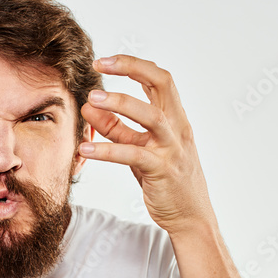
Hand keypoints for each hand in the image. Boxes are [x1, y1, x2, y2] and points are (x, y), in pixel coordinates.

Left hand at [78, 54, 215, 236]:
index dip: (133, 64)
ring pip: (150, 115)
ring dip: (119, 104)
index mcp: (175, 118)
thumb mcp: (139, 149)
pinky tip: (86, 148)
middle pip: (162, 83)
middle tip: (99, 63)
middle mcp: (178, 128)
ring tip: (90, 100)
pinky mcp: (162, 171)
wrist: (190, 218)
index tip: (105, 60)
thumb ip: (116, 128)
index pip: (159, 79)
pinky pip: (133, 154)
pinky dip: (107, 150)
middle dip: (131, 67)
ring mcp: (172, 148)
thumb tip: (89, 106)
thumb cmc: (164, 181)